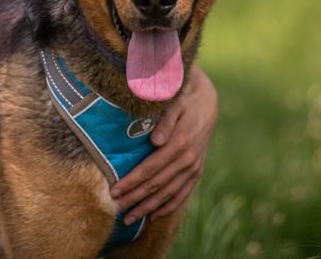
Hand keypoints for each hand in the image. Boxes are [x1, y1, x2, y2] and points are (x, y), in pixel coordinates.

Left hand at [110, 64, 217, 223]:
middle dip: (135, 198)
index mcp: (179, 143)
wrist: (206, 103)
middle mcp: (188, 160)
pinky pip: (182, 194)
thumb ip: (165, 122)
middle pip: (156, 185)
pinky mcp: (197, 172)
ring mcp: (194, 168)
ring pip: (168, 194)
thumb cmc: (183, 101)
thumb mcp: (174, 105)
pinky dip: (168, 206)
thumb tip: (155, 141)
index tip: (114, 191)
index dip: (131, 182)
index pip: (149, 169)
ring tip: (130, 218)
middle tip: (116, 209)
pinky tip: (153, 215)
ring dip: (148, 207)